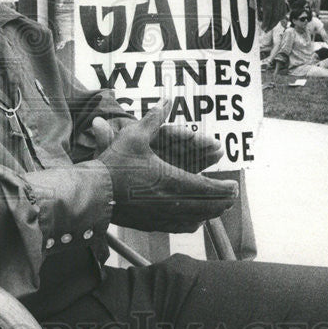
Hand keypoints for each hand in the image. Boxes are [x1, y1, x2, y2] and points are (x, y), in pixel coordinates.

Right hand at [92, 100, 237, 232]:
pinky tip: (195, 220)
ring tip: (218, 208)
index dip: (224, 188)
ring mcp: (161, 216)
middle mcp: (171, 202)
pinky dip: (192, 223)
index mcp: (172, 180)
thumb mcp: (134, 136)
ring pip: (195, 219)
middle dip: (222, 201)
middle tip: (232, 196)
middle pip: (206, 206)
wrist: (92, 193)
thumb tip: (166, 101)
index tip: (235, 186)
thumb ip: (154, 119)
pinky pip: (179, 227)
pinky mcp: (150, 224)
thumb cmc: (113, 164)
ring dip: (210, 213)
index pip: (207, 188)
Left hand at [256, 0, 286, 31]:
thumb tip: (260, 17)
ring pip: (280, 14)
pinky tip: (277, 19)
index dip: (266, 23)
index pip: (268, 15)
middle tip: (266, 30)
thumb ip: (259, 6)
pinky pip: (284, 10)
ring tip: (271, 26)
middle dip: (271, 25)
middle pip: (275, 17)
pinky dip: (281, 16)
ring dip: (276, 22)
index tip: (263, 28)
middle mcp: (276, 0)